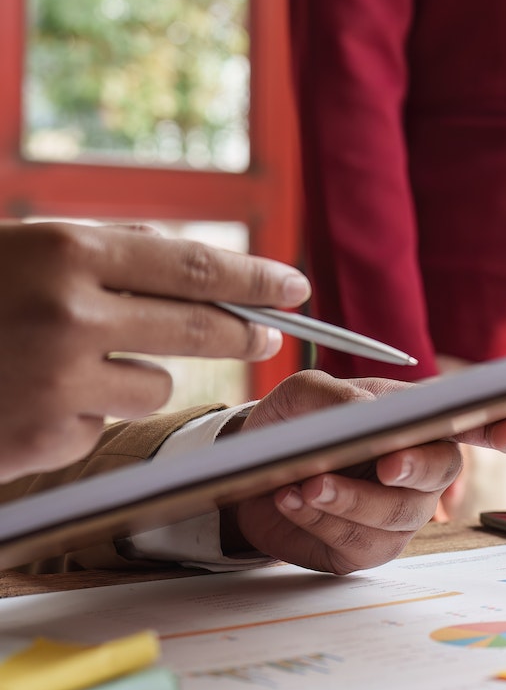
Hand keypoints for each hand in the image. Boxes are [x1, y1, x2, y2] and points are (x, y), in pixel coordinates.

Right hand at [0, 222, 308, 482]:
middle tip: (270, 335)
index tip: (294, 288)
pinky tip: (30, 398)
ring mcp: (58, 383)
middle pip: (200, 330)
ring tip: (64, 364)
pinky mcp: (44, 440)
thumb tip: (193, 265)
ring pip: (157, 387)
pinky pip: (100, 426)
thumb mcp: (26, 248)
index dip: (255, 280)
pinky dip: (79, 415)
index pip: (194, 268)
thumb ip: (106, 255)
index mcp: (67, 254)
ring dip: (136, 378)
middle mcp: (70, 317)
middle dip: (247, 334)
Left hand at [226, 371, 505, 573]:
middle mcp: (425, 467)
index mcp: (424, 420)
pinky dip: (323, 521)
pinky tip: (292, 500)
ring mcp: (403, 511)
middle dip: (416, 467)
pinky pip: (360, 543)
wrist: (253, 470)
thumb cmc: (296, 424)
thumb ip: (336, 397)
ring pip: (397, 513)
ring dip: (350, 499)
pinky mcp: (370, 548)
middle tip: (386, 465)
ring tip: (306, 483)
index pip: (483, 422)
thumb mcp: (306, 393)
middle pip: (444, 470)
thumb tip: (365, 414)